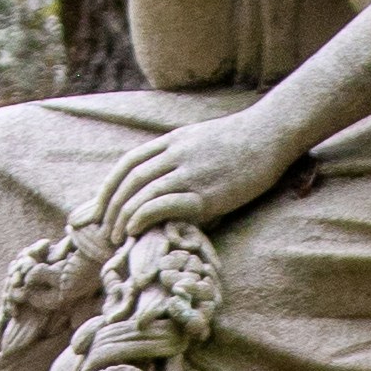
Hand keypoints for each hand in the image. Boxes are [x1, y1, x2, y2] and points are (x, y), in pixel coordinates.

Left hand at [98, 106, 292, 244]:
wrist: (271, 135)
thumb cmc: (242, 143)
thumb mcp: (202, 139)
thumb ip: (180, 156)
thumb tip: (165, 181)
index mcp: (173, 141)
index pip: (128, 164)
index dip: (109, 187)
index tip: (99, 208)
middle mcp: (176, 155)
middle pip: (131, 180)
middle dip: (111, 206)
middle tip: (104, 229)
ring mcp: (190, 173)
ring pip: (142, 193)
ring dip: (124, 216)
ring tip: (117, 236)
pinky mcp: (206, 193)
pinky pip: (164, 204)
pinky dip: (144, 216)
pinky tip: (136, 230)